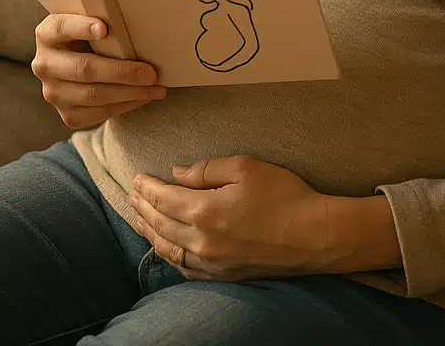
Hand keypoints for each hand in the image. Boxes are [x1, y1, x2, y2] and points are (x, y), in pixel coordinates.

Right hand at [31, 14, 168, 129]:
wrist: (80, 63)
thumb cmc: (94, 36)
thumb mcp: (91, 22)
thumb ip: (104, 18)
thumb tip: (140, 14)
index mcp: (48, 33)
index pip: (62, 27)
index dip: (82, 28)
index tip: (104, 29)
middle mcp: (45, 64)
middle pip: (84, 69)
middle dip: (121, 72)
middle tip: (151, 73)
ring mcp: (53, 92)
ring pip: (93, 95)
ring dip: (130, 93)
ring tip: (156, 88)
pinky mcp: (67, 114)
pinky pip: (98, 113)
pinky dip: (125, 106)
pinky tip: (143, 98)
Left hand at [128, 155, 328, 281]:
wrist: (313, 235)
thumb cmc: (283, 195)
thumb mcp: (245, 167)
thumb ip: (206, 170)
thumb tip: (176, 174)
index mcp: (204, 211)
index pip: (163, 198)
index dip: (146, 187)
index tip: (136, 178)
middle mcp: (201, 241)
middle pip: (159, 224)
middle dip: (142, 207)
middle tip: (132, 194)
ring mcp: (211, 263)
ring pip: (167, 249)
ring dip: (149, 232)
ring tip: (138, 219)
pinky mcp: (223, 276)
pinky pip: (185, 268)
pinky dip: (169, 255)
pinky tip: (165, 247)